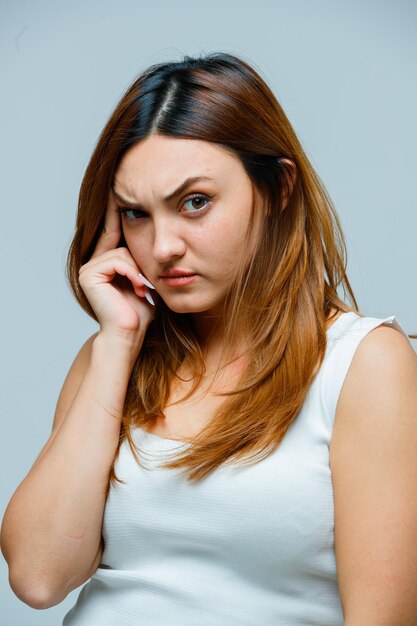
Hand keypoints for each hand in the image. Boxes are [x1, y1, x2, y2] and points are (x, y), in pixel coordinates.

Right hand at [78, 190, 156, 339]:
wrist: (130, 334)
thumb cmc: (141, 312)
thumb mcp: (146, 279)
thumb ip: (142, 259)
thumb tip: (154, 237)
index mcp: (104, 262)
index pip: (113, 231)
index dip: (118, 212)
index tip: (123, 191)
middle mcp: (92, 262)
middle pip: (121, 241)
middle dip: (138, 258)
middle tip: (145, 276)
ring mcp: (87, 268)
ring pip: (122, 252)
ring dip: (138, 271)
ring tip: (143, 290)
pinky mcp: (88, 274)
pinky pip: (117, 260)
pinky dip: (132, 273)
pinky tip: (138, 288)